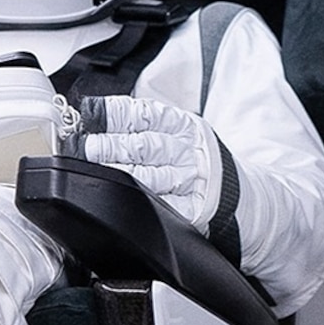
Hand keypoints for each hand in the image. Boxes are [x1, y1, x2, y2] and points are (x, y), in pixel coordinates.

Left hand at [76, 96, 228, 231]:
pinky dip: (141, 202)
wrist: (237, 192)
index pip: (144, 115)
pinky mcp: (192, 209)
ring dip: (120, 175)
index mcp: (181, 126)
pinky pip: (163, 206)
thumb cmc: (192, 159)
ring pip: (150, 177)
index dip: (114, 115)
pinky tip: (122, 199)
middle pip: (143, 146)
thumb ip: (140, 125)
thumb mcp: (176, 131)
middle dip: (111, 146)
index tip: (89, 117)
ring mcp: (190, 180)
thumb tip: (90, 119)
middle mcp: (186, 151)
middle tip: (86, 147)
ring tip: (96, 172)